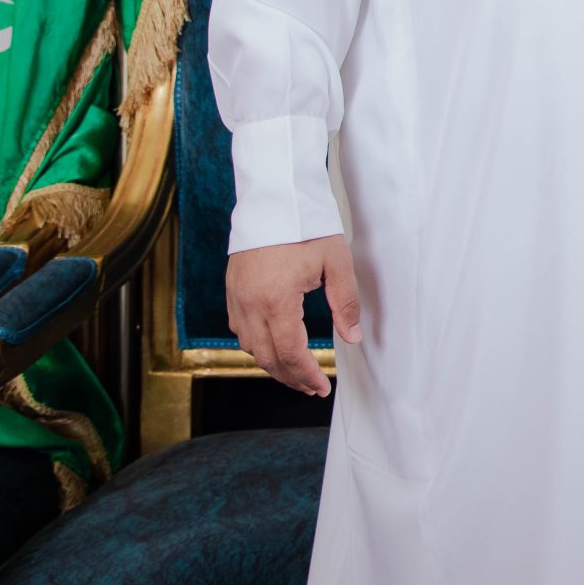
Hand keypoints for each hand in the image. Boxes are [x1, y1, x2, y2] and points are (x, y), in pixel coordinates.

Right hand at [226, 233, 360, 394]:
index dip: (306, 375)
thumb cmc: (306, 226)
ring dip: (273, 364)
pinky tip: (274, 346)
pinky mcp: (232, 290)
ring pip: (250, 347)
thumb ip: (345, 303)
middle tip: (311, 388)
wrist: (273, 197)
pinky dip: (257, 346)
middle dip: (290, 377)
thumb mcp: (336, 262)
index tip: (321, 387)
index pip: (290, 354)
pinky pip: (240, 330)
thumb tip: (351, 337)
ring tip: (296, 372)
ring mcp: (237, 298)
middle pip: (267, 357)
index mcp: (277, 300)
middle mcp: (250, 304)